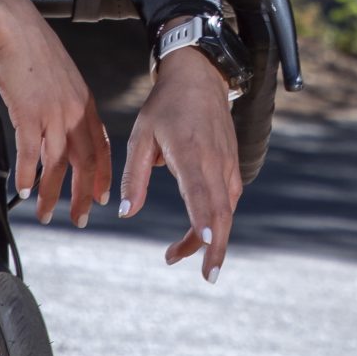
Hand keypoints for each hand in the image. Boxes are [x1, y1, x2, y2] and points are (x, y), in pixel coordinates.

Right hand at [0, 0, 110, 225]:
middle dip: (83, 195)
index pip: (101, 147)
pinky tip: (23, 190)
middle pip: (85, 163)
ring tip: (44, 213)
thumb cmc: (32, 48)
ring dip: (51, 194)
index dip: (103, 175)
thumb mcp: (62, 75)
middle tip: (79, 219)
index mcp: (85, 102)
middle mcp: (74, 111)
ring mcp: (53, 113)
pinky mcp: (29, 113)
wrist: (14, 26)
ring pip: (57, 165)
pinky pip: (31, 154)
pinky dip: (27, 176)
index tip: (101, 196)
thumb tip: (61, 122)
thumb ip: (66, 101)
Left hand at [118, 49, 241, 280]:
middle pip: (222, 212)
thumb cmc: (165, 106)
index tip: (208, 242)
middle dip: (216, 247)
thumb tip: (125, 213)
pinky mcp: (231, 165)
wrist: (200, 78)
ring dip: (209, 238)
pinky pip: (227, 200)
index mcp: (191, 153)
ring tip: (175, 254)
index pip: (202, 191)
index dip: (205, 219)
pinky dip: (215, 221)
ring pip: (226, 210)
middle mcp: (215, 161)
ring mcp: (227, 164)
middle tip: (207, 277)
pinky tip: (198, 231)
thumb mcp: (140, 135)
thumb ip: (135, 176)